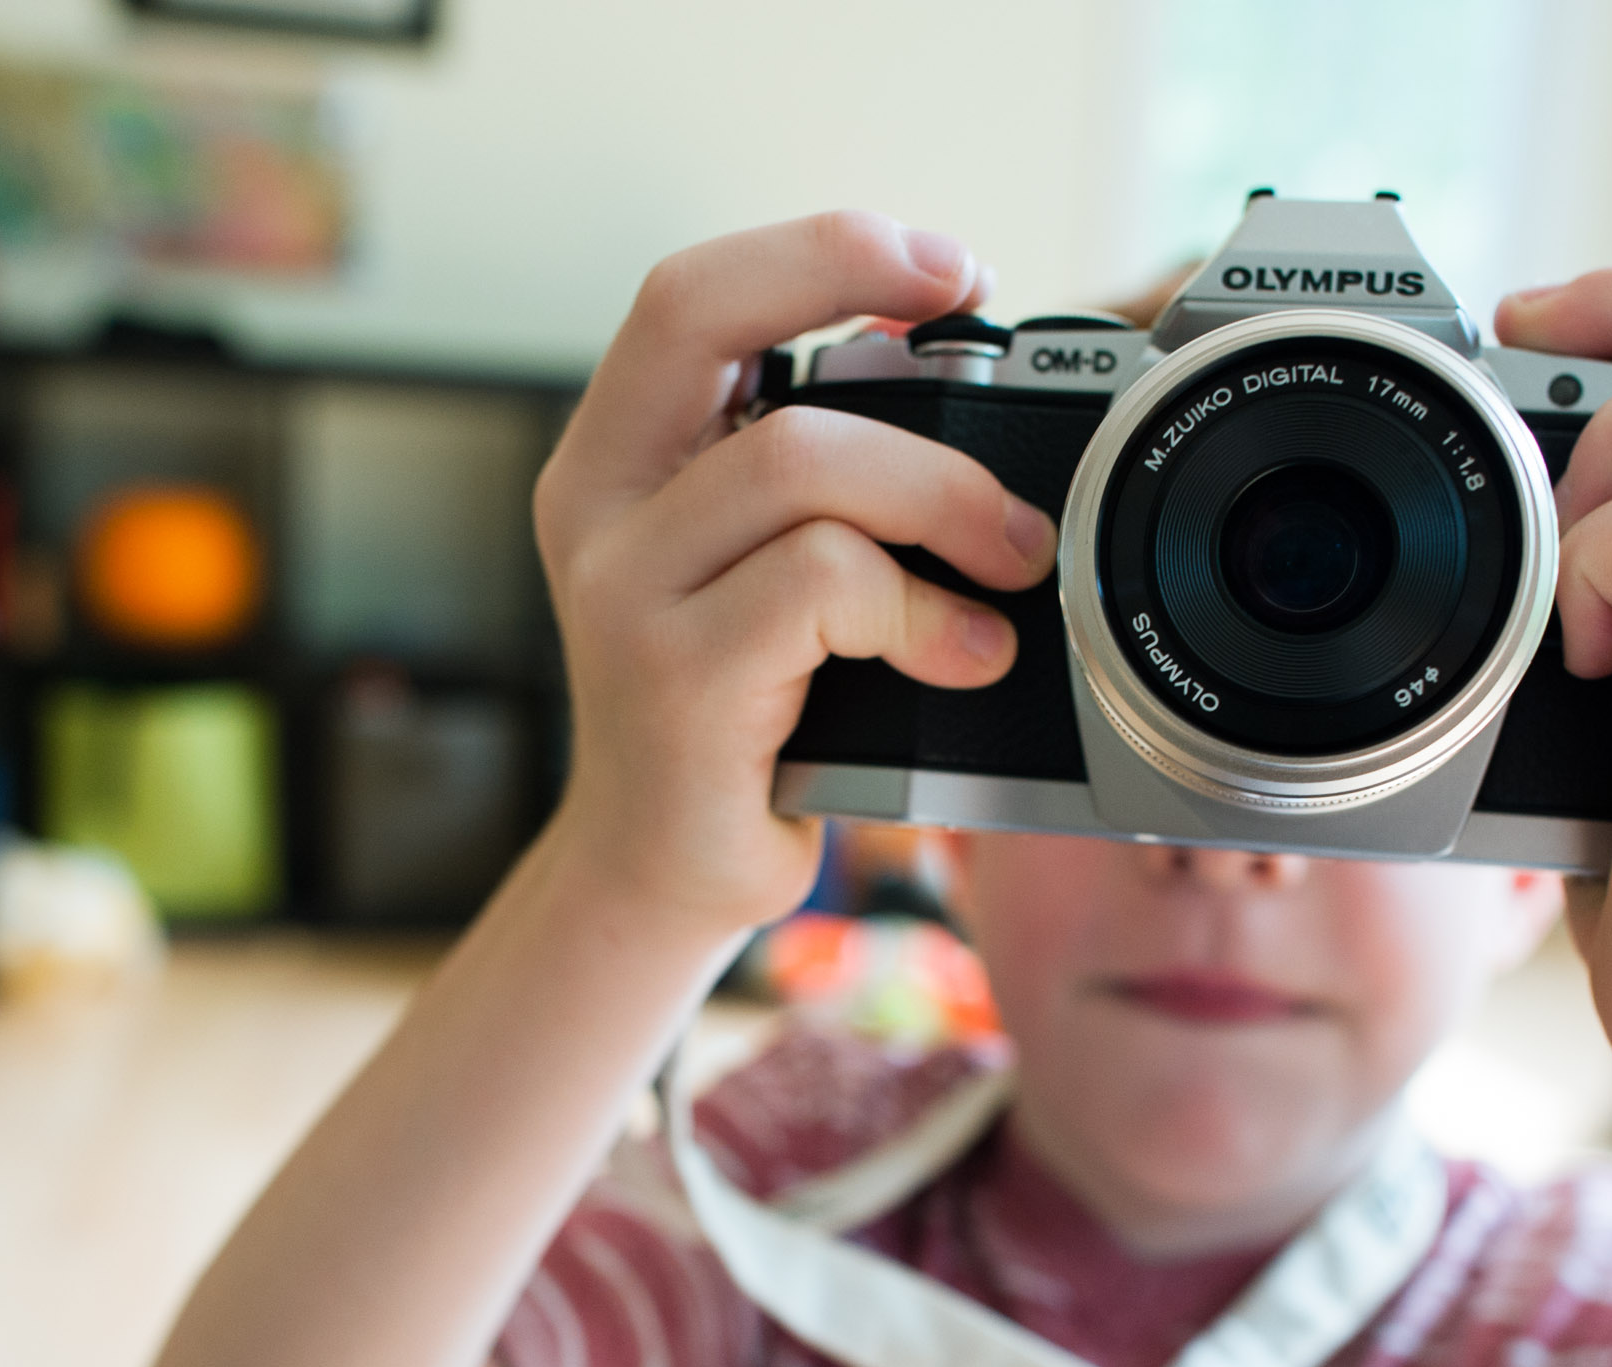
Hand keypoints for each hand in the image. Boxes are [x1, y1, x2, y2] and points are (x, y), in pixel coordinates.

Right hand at [532, 212, 1059, 938]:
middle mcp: (598, 508)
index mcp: (617, 455)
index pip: (690, 292)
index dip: (821, 250)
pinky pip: (823, 584)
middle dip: (884, 336)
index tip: (948, 270)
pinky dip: (924, 610)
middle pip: (720, 332)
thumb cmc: (743, 711)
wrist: (666, 872)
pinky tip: (966, 656)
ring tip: (1012, 568)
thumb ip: (815, 473)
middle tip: (1000, 422)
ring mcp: (626, 593)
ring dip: (940, 500)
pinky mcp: (675, 680)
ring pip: (797, 461)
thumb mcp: (762, 566)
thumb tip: (957, 382)